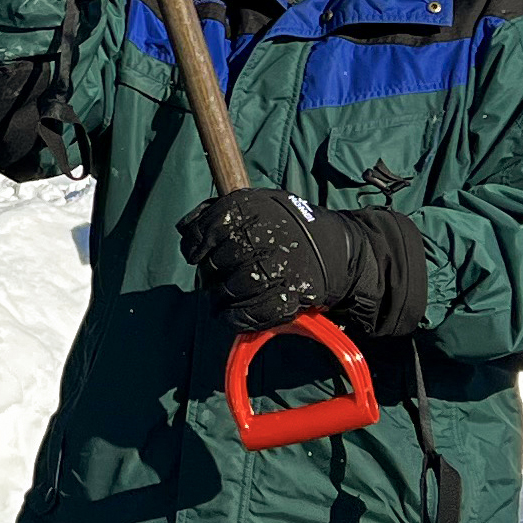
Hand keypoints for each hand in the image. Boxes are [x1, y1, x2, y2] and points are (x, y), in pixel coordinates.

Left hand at [179, 187, 409, 336]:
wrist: (337, 249)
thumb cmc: (288, 225)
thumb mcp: (260, 203)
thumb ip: (222, 212)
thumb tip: (185, 229)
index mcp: (251, 208)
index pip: (204, 230)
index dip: (194, 246)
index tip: (194, 255)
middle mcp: (262, 235)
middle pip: (215, 263)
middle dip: (210, 274)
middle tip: (214, 278)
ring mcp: (276, 267)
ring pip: (230, 290)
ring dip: (220, 298)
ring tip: (222, 298)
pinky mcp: (289, 294)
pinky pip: (250, 313)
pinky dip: (236, 319)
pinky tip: (231, 315)